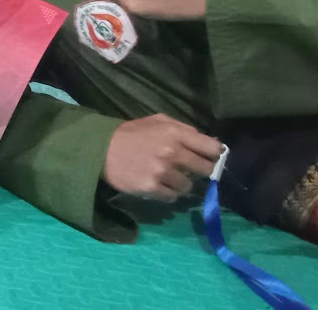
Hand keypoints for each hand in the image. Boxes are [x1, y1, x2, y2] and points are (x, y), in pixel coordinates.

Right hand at [103, 114, 222, 200]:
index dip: (216, 154)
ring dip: (181, 183)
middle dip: (203, 170)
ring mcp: (162, 172)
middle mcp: (172, 153)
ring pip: (188, 186)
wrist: (101, 149)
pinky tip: (157, 184)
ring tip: (168, 177)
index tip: (214, 158)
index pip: (210, 147)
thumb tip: (210, 142)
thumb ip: (183, 129)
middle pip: (205, 169)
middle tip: (194, 170)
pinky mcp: (152, 188)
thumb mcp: (157, 121)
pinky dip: (168, 193)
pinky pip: (172, 197)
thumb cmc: (132, 134)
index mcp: (175, 134)